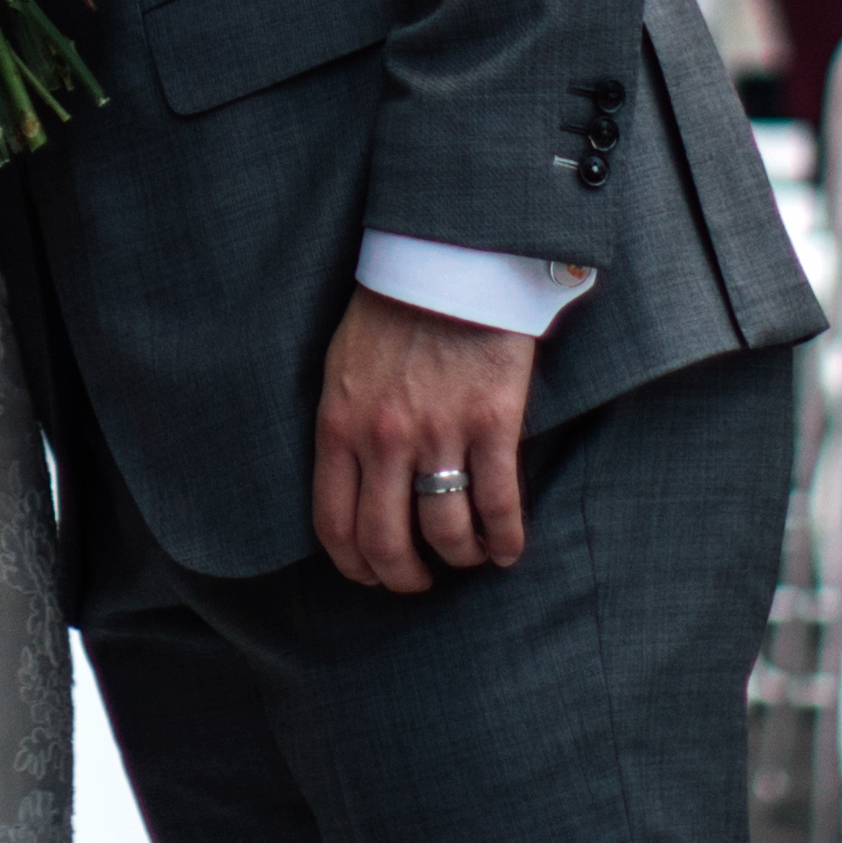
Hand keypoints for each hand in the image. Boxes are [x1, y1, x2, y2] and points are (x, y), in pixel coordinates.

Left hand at [313, 284, 540, 590]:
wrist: (446, 261)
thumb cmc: (391, 313)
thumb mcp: (341, 369)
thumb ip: (343, 428)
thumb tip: (350, 485)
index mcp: (338, 425)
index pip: (334, 523)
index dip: (354, 565)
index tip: (371, 576)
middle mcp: (383, 439)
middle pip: (387, 542)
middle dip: (405, 577)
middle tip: (420, 581)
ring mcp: (438, 432)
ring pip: (445, 531)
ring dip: (459, 558)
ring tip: (469, 557)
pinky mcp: (491, 421)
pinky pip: (498, 503)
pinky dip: (504, 539)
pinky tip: (507, 550)